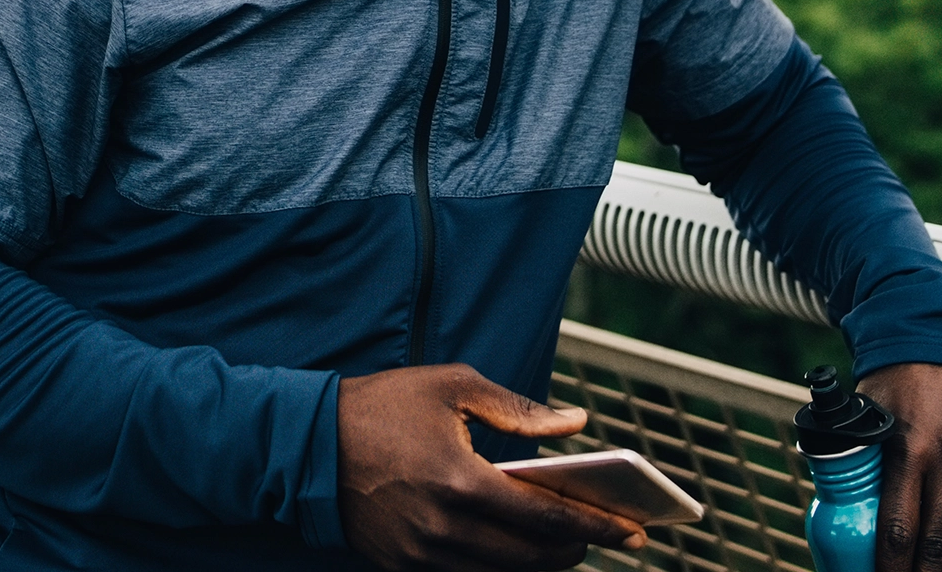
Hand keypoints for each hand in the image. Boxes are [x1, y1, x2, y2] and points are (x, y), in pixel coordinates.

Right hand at [338, 363, 647, 570]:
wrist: (307, 445)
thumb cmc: (383, 406)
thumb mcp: (454, 387)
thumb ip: (520, 410)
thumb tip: (576, 424)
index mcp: (461, 482)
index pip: (547, 517)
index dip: (597, 526)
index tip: (634, 530)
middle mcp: (445, 529)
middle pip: (533, 556)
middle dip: (579, 549)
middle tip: (612, 535)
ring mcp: (422, 555)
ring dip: (542, 561)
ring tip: (571, 542)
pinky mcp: (404, 566)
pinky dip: (501, 565)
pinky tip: (521, 547)